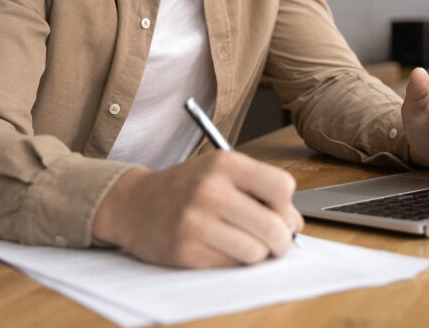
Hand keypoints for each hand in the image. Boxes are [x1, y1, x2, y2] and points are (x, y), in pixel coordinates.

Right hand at [92, 150, 303, 267]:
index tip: (277, 211)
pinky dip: (232, 262)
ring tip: (242, 242)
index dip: (285, 205)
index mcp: (225, 163)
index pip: (282, 186)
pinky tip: (218, 247)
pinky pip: (231, 266)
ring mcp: (197, 222)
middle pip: (274, 226)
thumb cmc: (186, 188)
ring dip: (256, 253)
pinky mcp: (186, 251)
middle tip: (274, 241)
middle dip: (280, 240)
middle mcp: (211, 190)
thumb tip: (295, 224)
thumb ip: (260, 191)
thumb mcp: (221, 173)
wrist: (133, 204)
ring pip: (256, 252)